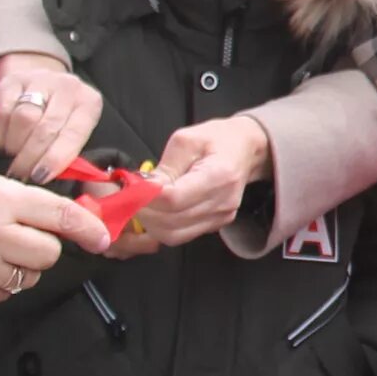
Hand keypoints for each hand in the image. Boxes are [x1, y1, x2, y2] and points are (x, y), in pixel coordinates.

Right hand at [0, 53, 104, 184]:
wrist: (43, 81)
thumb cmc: (62, 114)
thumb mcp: (74, 128)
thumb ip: (68, 150)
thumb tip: (50, 176)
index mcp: (88, 103)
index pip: (73, 134)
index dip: (55, 158)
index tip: (41, 176)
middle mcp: (67, 87)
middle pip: (46, 127)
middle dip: (31, 157)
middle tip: (22, 174)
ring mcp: (40, 80)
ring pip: (23, 119)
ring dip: (15, 145)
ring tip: (13, 157)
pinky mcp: (13, 81)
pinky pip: (3, 111)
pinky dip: (0, 134)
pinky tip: (3, 143)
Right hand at [0, 167, 111, 307]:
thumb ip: (38, 205)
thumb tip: (84, 225)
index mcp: (1, 202)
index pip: (60, 216)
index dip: (88, 229)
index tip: (103, 240)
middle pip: (48, 254)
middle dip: (43, 248)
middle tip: (21, 238)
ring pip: (28, 278)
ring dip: (20, 267)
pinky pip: (2, 295)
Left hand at [128, 116, 270, 249]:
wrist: (245, 150)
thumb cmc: (216, 140)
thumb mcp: (186, 140)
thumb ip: (165, 166)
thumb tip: (142, 189)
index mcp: (219, 175)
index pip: (174, 199)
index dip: (146, 198)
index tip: (131, 189)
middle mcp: (223, 202)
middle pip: (171, 221)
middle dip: (143, 212)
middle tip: (131, 197)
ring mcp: (221, 217)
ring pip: (172, 235)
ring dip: (150, 223)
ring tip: (142, 205)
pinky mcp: (216, 225)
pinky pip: (180, 236)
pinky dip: (162, 227)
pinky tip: (158, 211)